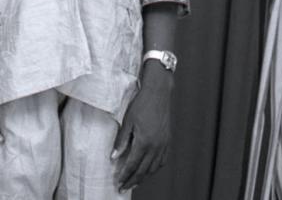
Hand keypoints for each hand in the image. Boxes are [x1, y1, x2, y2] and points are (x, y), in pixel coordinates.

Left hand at [112, 71, 172, 191]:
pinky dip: (154, 168)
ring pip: (154, 167)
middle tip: (123, 187)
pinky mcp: (167, 141)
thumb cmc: (141, 105)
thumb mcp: (127, 122)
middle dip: (133, 180)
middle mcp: (156, 147)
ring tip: (134, 181)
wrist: (158, 94)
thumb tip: (113, 157)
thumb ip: (121, 141)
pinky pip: (162, 160)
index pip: (133, 164)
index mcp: (144, 142)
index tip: (118, 183)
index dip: (125, 175)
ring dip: (144, 176)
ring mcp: (164, 145)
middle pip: (144, 170)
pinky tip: (148, 169)